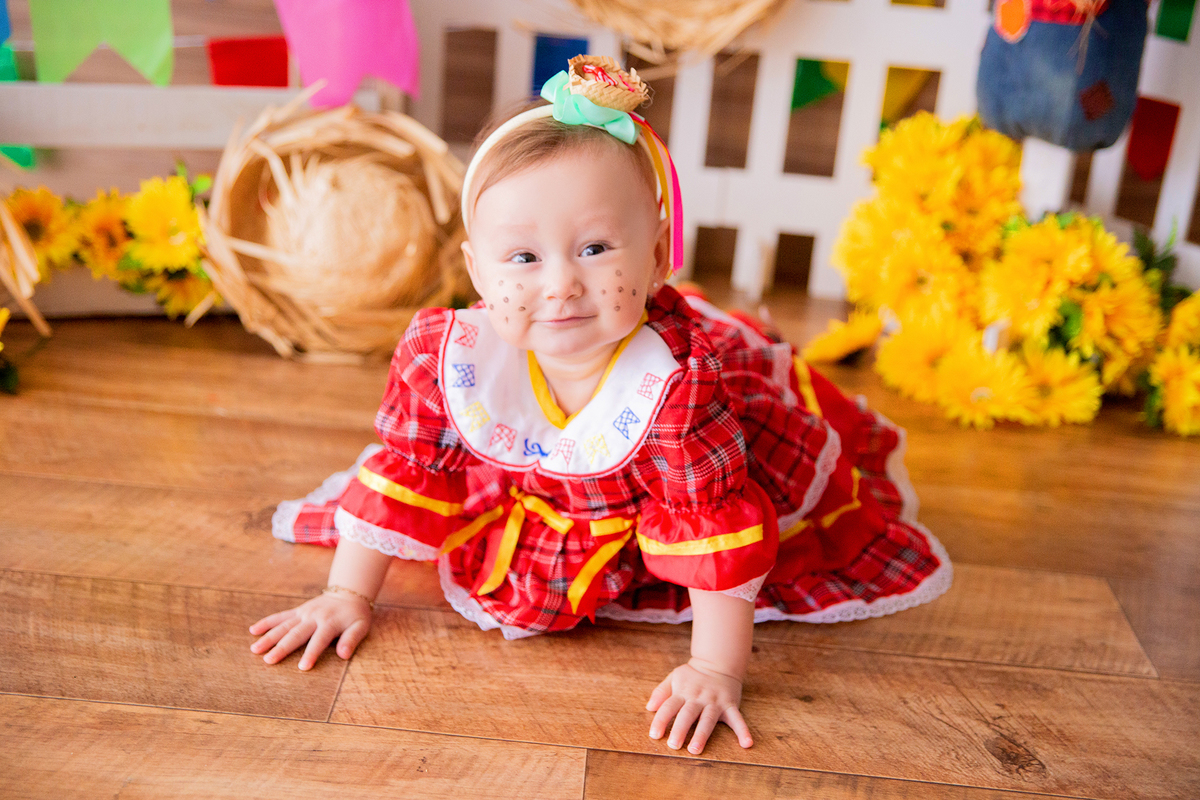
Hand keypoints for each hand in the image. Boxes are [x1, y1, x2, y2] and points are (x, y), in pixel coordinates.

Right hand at [249, 591, 371, 669]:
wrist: (348, 593)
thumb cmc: (356, 615)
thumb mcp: (361, 626)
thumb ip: (352, 640)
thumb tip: (343, 655)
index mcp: (330, 623)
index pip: (319, 641)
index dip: (311, 653)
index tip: (302, 667)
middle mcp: (314, 617)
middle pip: (296, 634)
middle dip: (282, 648)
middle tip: (268, 661)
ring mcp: (304, 613)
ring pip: (284, 626)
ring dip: (269, 637)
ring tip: (255, 650)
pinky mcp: (298, 610)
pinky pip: (280, 616)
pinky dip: (267, 622)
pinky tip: (253, 630)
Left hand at [646, 658, 753, 753]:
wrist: (719, 662)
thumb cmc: (693, 674)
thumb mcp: (674, 677)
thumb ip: (661, 692)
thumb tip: (649, 707)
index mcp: (683, 691)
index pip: (669, 706)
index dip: (661, 720)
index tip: (654, 735)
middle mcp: (698, 698)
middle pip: (688, 714)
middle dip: (680, 729)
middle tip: (673, 745)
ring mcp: (715, 702)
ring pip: (708, 719)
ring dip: (702, 734)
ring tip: (695, 749)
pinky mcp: (730, 705)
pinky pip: (737, 719)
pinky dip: (743, 731)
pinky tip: (746, 744)